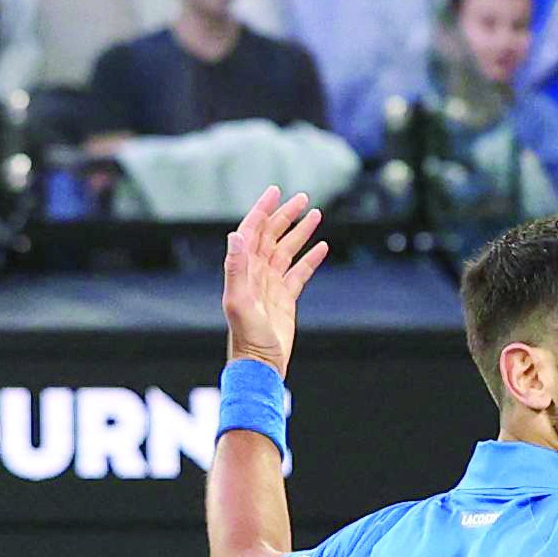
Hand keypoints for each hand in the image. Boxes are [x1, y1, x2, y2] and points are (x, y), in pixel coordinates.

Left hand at [221, 185, 326, 370]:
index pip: (253, 232)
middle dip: (285, 216)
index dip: (262, 210)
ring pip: (287, 250)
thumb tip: (235, 235)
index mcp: (243, 270)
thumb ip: (235, 268)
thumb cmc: (246, 338)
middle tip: (302, 198)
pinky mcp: (285, 299)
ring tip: (315, 214)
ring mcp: (271, 285)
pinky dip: (310, 258)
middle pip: (271, 236)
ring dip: (300, 232)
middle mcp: (256, 274)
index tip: (275, 192)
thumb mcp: (238, 302)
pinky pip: (299, 272)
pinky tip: (322, 247)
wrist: (260, 364)